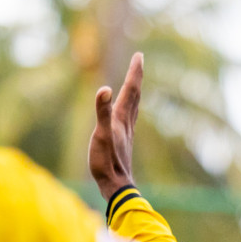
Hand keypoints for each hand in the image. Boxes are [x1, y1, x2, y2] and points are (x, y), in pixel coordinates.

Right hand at [89, 52, 142, 199]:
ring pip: (134, 107)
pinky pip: (129, 119)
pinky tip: (127, 114)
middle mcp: (127, 124)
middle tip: (138, 61)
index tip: (139, 56)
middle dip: (136, 77)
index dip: (135, 72)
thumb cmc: (106, 162)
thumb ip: (102, 111)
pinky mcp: (123, 143)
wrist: (116, 186)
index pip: (131, 90)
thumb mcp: (101, 135)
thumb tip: (104, 88)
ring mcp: (127, 134)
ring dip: (134, 92)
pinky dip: (129, 109)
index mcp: (122, 118)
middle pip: (135, 96)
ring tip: (135, 83)